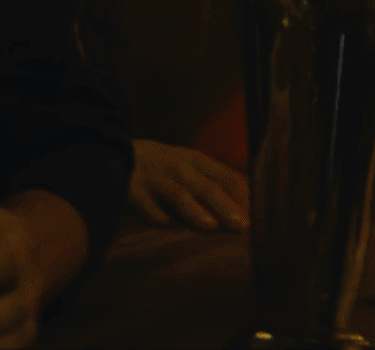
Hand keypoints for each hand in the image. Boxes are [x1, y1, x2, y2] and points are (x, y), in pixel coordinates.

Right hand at [127, 139, 247, 230]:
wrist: (115, 148)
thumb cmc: (163, 165)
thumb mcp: (189, 164)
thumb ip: (214, 181)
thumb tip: (247, 204)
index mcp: (197, 161)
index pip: (227, 177)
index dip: (243, 196)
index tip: (258, 216)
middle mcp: (178, 167)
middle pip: (206, 187)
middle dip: (224, 205)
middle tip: (242, 226)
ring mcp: (155, 178)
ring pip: (177, 194)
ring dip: (193, 209)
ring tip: (209, 225)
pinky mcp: (132, 188)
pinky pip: (143, 201)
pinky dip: (152, 210)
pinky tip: (162, 221)